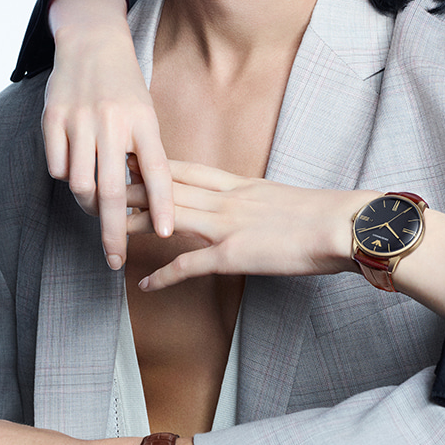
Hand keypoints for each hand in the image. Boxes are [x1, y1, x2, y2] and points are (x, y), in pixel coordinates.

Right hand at [42, 0, 173, 268]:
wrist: (92, 43)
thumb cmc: (124, 89)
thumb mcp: (146, 115)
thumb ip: (146, 154)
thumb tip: (150, 204)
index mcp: (143, 122)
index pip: (157, 171)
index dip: (163, 205)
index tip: (166, 235)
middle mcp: (111, 122)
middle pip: (111, 190)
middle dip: (114, 232)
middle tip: (116, 260)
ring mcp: (79, 120)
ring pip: (80, 184)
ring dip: (87, 204)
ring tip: (95, 205)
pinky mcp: (52, 118)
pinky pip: (57, 167)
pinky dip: (66, 176)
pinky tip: (76, 167)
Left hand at [127, 161, 375, 291]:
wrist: (347, 226)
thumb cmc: (331, 217)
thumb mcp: (289, 200)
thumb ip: (265, 203)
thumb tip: (258, 211)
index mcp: (243, 185)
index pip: (189, 170)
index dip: (155, 165)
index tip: (131, 159)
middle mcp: (229, 200)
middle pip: (168, 188)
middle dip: (131, 186)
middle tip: (98, 184)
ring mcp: (228, 226)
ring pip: (169, 218)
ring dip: (135, 222)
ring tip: (105, 227)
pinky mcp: (234, 255)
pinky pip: (189, 265)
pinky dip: (163, 275)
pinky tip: (144, 285)